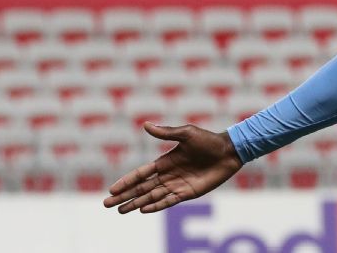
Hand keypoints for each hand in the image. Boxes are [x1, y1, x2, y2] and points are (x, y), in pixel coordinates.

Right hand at [102, 122, 243, 213]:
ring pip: (152, 196)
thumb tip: (145, 125)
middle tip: (107, 204)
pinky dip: (156, 206)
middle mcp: (169, 175)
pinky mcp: (189, 192)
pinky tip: (143, 210)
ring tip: (120, 210)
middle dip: (124, 196)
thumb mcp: (186, 134)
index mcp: (165, 161)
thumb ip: (166, 133)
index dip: (126, 181)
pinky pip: (169, 201)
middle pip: (141, 188)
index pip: (140, 174)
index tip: (112, 189)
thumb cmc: (209, 141)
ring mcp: (178, 185)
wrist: (230, 151)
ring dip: (136, 203)